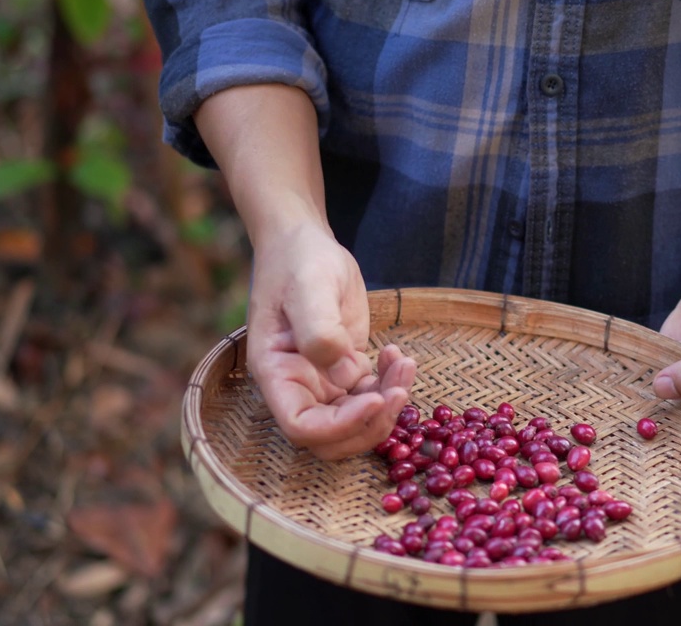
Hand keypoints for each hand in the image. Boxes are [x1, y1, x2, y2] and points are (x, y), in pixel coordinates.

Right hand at [246, 222, 415, 459]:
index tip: (373, 399)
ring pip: (358, 421)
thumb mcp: (310, 288)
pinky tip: (398, 355)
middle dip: (371, 424)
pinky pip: (372, 396)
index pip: (301, 427)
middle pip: (333, 438)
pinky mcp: (346, 370)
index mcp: (276, 373)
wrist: (304, 242)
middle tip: (399, 390)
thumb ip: (319, 330)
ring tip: (404, 364)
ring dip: (388, 404)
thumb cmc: (299, 261)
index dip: (339, 426)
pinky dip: (392, 384)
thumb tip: (338, 369)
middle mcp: (297, 385)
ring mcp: (323, 381)